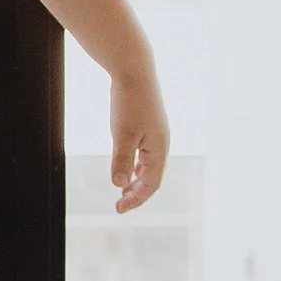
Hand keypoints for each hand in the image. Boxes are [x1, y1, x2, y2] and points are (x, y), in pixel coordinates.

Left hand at [111, 69, 169, 211]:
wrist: (135, 70)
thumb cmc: (129, 101)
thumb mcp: (122, 134)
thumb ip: (121, 160)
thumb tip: (118, 185)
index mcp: (159, 148)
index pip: (151, 184)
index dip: (136, 199)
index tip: (119, 209)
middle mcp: (162, 143)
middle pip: (153, 178)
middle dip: (137, 194)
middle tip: (119, 206)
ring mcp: (157, 134)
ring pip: (150, 166)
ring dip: (137, 181)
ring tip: (124, 192)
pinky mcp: (149, 126)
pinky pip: (147, 154)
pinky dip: (138, 166)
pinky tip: (128, 169)